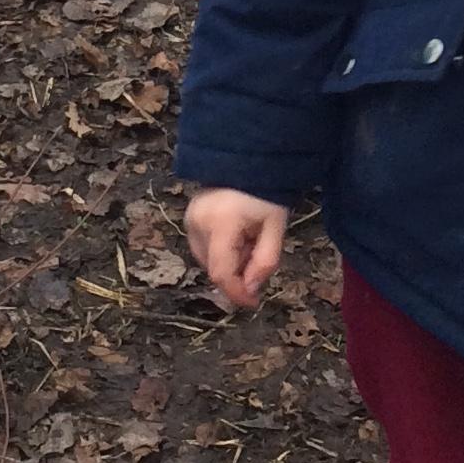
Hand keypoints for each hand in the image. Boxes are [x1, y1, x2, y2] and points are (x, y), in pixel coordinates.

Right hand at [185, 188, 288, 310]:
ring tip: (249, 242)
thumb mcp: (275, 228)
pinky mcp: (188, 218)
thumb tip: (250, 290)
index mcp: (221, 223)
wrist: (248, 160)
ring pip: (208, 260)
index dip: (236, 293)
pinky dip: (221, 251)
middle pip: (214, 268)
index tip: (254, 302)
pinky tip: (236, 236)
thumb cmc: (266, 193)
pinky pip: (203, 247)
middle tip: (257, 257)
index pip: (221, 272)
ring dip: (230, 262)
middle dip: (238, 274)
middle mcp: (198, 223)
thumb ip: (264, 262)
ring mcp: (189, 219)